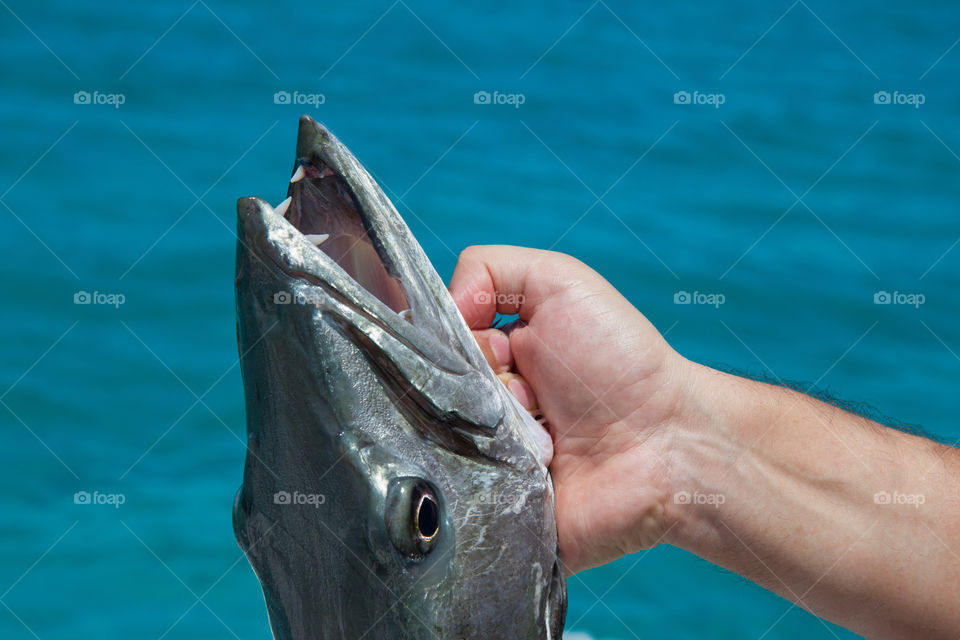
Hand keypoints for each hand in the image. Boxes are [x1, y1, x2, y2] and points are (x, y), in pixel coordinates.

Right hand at [449, 245, 689, 573]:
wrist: (665, 446)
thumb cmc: (620, 362)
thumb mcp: (560, 282)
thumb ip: (489, 269)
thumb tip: (443, 306)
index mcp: (494, 354)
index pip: (430, 344)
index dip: (452, 341)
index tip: (497, 346)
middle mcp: (483, 404)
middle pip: (428, 390)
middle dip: (474, 383)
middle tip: (527, 392)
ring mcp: (484, 456)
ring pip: (435, 438)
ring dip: (484, 428)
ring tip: (535, 432)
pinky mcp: (489, 505)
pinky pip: (447, 492)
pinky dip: (478, 474)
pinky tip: (524, 467)